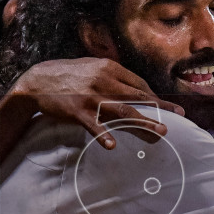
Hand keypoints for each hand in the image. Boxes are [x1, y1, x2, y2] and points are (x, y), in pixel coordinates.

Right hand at [9, 58, 182, 148]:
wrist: (36, 81)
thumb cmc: (65, 75)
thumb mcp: (90, 67)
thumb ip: (110, 75)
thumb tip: (131, 87)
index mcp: (108, 67)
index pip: (138, 83)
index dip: (154, 96)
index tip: (167, 106)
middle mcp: (103, 80)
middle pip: (138, 96)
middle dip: (160, 108)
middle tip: (178, 117)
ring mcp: (91, 96)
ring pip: (123, 110)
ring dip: (144, 123)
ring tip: (160, 133)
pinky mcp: (77, 110)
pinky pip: (94, 125)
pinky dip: (104, 135)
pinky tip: (113, 145)